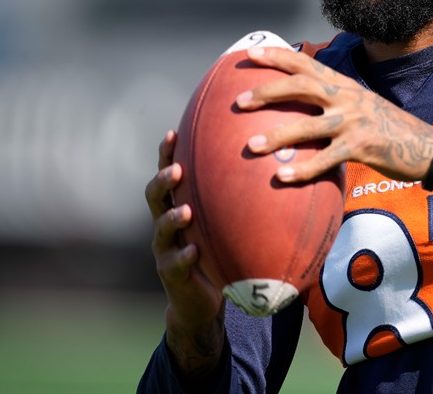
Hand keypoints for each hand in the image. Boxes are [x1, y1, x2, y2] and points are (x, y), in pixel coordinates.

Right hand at [144, 130, 225, 376]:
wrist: (199, 300)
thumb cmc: (217, 252)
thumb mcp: (225, 224)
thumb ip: (239, 201)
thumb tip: (278, 169)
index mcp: (177, 205)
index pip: (169, 174)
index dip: (167, 154)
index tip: (174, 132)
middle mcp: (165, 224)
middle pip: (155, 197)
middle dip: (163, 181)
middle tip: (177, 170)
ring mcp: (164, 249)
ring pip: (161, 229)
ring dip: (171, 219)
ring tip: (185, 211)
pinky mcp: (170, 275)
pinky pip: (175, 264)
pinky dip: (184, 256)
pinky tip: (194, 251)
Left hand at [237, 47, 432, 182]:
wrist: (427, 147)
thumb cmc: (389, 130)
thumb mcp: (362, 107)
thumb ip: (335, 103)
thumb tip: (302, 107)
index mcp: (345, 85)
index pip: (306, 64)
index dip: (277, 57)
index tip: (249, 55)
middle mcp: (348, 97)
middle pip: (301, 86)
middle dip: (268, 91)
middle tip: (238, 100)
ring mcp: (355, 121)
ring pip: (308, 125)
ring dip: (276, 135)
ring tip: (249, 145)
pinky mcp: (362, 147)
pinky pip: (326, 158)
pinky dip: (303, 169)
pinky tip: (281, 177)